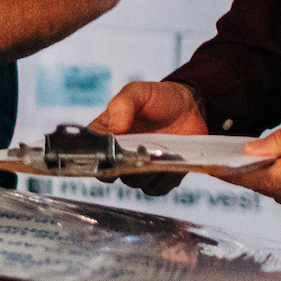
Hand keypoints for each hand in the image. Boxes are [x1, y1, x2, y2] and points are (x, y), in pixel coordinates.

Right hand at [89, 81, 209, 194]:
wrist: (189, 106)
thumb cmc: (158, 97)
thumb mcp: (137, 92)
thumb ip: (122, 105)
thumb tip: (116, 128)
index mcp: (105, 133)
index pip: (92, 155)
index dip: (100, 159)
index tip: (115, 154)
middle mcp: (119, 154)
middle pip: (114, 173)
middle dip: (129, 166)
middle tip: (144, 152)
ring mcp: (139, 166)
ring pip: (136, 183)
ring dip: (149, 173)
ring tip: (164, 155)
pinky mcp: (159, 175)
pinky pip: (157, 188)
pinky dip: (165, 180)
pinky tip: (174, 163)